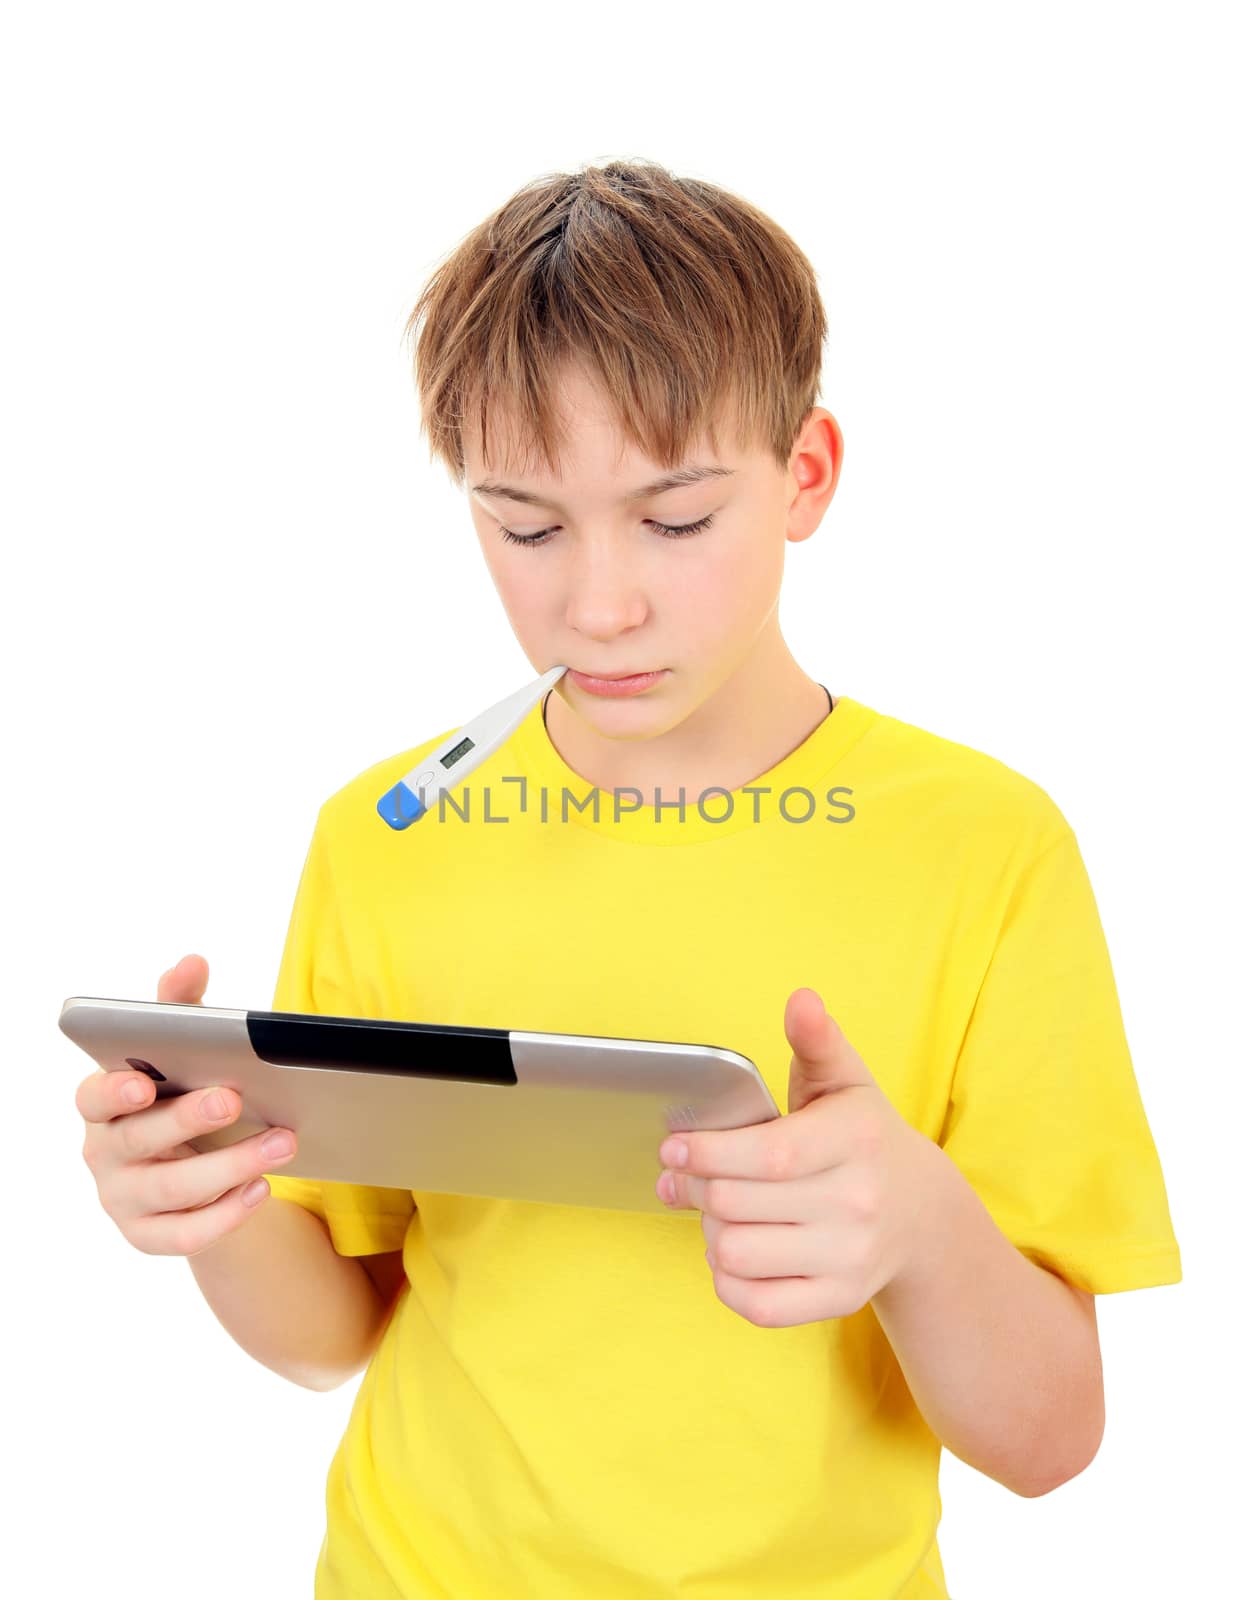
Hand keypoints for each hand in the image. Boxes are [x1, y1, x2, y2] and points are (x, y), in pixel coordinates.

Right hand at [75, 953, 298, 1256]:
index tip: (142, 1080)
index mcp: (104, 1102)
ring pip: (171, 1189)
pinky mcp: (148, 1236)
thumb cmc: (181, 1094)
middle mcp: (105, 1152)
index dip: (113, 1090)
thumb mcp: (181, 1050)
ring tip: (283, 1142)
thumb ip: (180, 1007)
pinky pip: (184, 1236)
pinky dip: (225, 1215)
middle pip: (139, 1139)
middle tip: (235, 1098)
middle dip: (188, 1119)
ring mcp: (123, 1199)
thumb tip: (191, 960)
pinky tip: (262, 1188)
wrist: (193, 1167)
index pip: (93, 1097)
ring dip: (230, 1165)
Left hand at [655, 987, 946, 1327]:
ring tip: (712, 1209)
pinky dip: (727, 1280)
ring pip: (737, 1254)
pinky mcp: (840, 1300)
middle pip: (737, 1204)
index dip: (709, 1153)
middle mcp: (858, 1202)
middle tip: (679, 1175)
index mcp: (855, 1140)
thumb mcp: (846, 1080)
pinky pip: (757, 1305)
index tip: (673, 1147)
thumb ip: (816, 1040)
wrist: (922, 1214)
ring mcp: (851, 1258)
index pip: (768, 1154)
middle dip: (692, 1187)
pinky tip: (730, 1250)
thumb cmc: (863, 1136)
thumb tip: (801, 1000)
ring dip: (707, 1230)